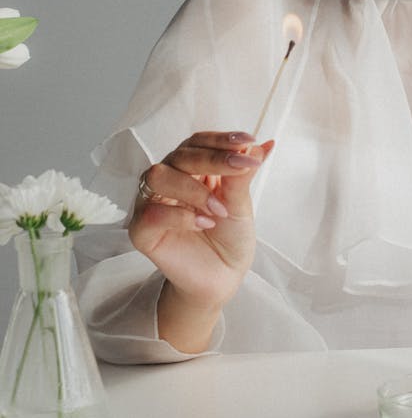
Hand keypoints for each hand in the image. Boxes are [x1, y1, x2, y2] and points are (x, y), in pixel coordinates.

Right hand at [129, 131, 272, 319]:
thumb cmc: (229, 238)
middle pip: (180, 155)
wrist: (223, 277)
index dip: (220, 140)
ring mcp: (152, 203)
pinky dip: (179, 215)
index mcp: (190, 169)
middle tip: (242, 167)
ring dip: (194, 189)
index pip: (198, 142)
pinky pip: (151, 213)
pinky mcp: (142, 230)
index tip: (248, 142)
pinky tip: (203, 224)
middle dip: (214, 159)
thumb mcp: (241, 203)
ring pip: (158, 176)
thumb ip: (243, 175)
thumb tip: (264, 144)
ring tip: (219, 209)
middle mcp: (168, 180)